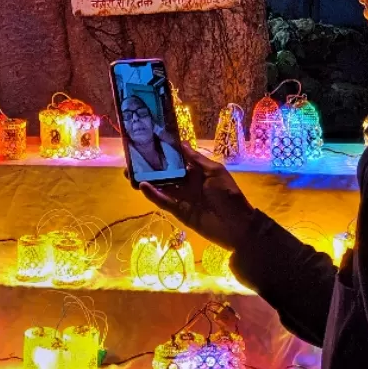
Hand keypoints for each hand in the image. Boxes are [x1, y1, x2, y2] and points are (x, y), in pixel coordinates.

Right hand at [142, 145, 256, 251]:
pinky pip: (164, 201)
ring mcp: (182, 197)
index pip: (176, 159)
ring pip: (162, 186)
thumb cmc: (228, 195)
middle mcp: (187, 183)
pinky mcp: (179, 211)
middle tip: (132, 159)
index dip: (164, 152)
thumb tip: (181, 143)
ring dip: (147, 180)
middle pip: (165, 173)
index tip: (148, 143)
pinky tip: (142, 186)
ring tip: (130, 172)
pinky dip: (153, 194)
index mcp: (197, 171)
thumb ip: (196, 159)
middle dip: (150, 166)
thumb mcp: (215, 172)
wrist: (237, 226)